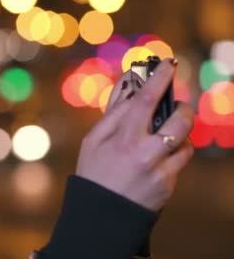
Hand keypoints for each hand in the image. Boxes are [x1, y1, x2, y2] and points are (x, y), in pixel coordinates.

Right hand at [75, 59, 193, 210]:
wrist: (101, 214)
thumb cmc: (94, 171)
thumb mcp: (94, 140)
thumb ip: (113, 112)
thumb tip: (127, 82)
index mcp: (122, 138)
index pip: (146, 99)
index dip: (159, 78)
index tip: (168, 64)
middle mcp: (143, 152)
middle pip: (178, 119)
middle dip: (182, 108)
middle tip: (176, 106)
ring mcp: (159, 169)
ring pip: (185, 140)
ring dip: (179, 133)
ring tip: (164, 136)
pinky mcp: (168, 184)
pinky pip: (181, 160)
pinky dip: (174, 153)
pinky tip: (160, 157)